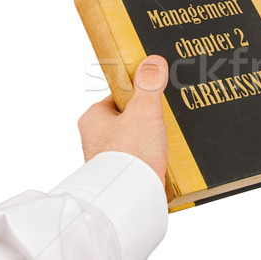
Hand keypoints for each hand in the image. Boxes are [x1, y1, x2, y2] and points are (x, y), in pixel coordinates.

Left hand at [77, 55, 168, 186]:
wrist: (129, 198)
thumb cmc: (129, 155)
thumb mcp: (144, 110)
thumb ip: (149, 84)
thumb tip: (153, 61)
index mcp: (93, 119)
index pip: (117, 97)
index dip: (137, 95)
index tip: (153, 96)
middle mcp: (95, 140)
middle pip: (127, 120)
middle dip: (145, 121)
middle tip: (164, 120)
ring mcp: (107, 160)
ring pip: (132, 142)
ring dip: (149, 142)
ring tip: (166, 142)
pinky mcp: (120, 177)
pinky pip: (137, 162)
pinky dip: (150, 160)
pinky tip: (163, 161)